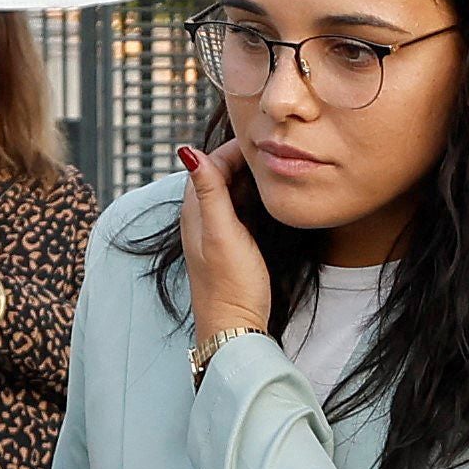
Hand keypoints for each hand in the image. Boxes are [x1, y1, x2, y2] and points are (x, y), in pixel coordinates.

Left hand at [173, 144, 271, 362]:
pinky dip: (255, 197)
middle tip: (279, 150)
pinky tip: (273, 198)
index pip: (210, 162)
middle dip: (246, 159)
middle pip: (220, 173)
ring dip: (252, 177)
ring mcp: (217, 231)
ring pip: (232, 190)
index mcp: (195, 210)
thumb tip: (188, 150)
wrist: (235, 328)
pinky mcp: (232, 244)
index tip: (266, 140)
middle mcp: (202, 217)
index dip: (236, 147)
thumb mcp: (222, 233)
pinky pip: (241, 209)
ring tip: (280, 167)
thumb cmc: (229, 285)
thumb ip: (209, 192)